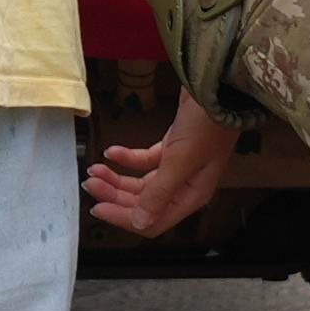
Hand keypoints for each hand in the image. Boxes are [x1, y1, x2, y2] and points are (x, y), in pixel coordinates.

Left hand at [89, 97, 240, 235]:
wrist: (218, 88)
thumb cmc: (208, 124)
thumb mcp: (181, 160)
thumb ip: (159, 193)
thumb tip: (140, 222)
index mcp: (191, 195)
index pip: (153, 220)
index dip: (124, 218)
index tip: (98, 208)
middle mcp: (185, 185)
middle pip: (143, 202)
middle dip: (115, 195)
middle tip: (91, 184)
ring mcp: (178, 166)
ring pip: (141, 182)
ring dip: (116, 178)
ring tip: (95, 170)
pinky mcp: (172, 147)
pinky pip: (144, 160)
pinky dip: (127, 158)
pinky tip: (112, 151)